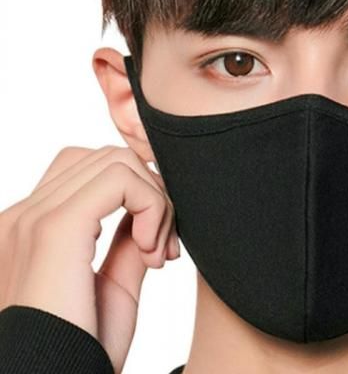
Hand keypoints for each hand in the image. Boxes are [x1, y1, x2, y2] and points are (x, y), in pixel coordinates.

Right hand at [0, 145, 179, 372]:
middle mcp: (25, 215)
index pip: (91, 170)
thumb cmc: (80, 350)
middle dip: (151, 194)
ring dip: (154, 200)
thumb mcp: (112, 286)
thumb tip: (146, 209)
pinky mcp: (55, 227)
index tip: (155, 245)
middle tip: (162, 249)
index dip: (136, 193)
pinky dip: (151, 205)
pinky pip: (121, 178)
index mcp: (31, 227)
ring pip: (118, 161)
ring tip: (155, 253)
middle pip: (108, 158)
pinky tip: (150, 250)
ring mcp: (34, 217)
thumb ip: (125, 241)